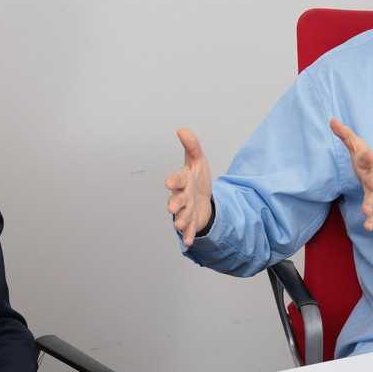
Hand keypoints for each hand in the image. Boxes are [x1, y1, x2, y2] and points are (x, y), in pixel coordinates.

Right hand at [165, 128, 213, 245]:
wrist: (203, 199)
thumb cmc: (197, 179)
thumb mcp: (198, 161)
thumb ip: (192, 146)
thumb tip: (182, 130)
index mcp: (183, 180)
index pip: (178, 179)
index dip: (174, 181)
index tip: (169, 183)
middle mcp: (182, 196)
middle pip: (177, 200)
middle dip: (175, 203)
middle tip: (171, 208)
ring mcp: (185, 210)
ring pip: (182, 215)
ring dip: (180, 220)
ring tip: (179, 225)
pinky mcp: (191, 222)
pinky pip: (189, 229)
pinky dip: (188, 235)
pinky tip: (188, 241)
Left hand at [330, 119, 372, 230]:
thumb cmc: (369, 163)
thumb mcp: (358, 148)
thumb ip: (345, 136)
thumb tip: (332, 120)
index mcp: (370, 161)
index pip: (367, 156)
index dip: (366, 155)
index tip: (366, 154)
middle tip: (371, 183)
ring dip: (372, 204)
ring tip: (365, 211)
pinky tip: (368, 226)